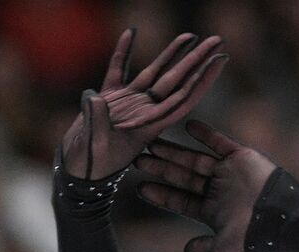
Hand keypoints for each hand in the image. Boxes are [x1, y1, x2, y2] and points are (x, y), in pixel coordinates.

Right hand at [60, 28, 227, 179]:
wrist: (77, 171)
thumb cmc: (89, 165)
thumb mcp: (96, 146)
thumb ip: (97, 122)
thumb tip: (95, 97)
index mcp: (151, 124)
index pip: (184, 97)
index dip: (203, 79)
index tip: (221, 60)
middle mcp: (146, 111)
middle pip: (177, 80)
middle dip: (197, 60)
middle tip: (216, 40)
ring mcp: (130, 103)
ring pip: (155, 72)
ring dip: (171, 54)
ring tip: (190, 35)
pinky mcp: (110, 99)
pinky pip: (120, 70)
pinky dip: (124, 52)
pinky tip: (131, 33)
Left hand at [133, 119, 278, 251]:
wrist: (283, 218)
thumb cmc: (254, 236)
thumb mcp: (224, 249)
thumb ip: (205, 249)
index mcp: (212, 211)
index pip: (180, 200)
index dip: (160, 194)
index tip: (139, 187)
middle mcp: (217, 190)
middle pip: (183, 177)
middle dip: (161, 169)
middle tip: (137, 159)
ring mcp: (228, 173)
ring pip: (195, 159)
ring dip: (174, 151)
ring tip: (152, 143)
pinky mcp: (241, 158)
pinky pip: (220, 142)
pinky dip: (206, 134)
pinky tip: (188, 126)